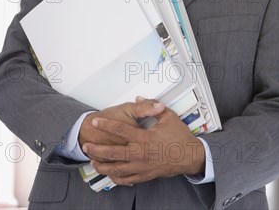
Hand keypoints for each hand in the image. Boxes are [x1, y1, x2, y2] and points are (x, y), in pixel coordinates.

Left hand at [82, 104, 204, 184]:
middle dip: (98, 150)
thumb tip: (139, 99)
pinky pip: (128, 179)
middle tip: (87, 146)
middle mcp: (141, 154)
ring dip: (103, 166)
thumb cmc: (180, 137)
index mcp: (145, 138)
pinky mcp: (146, 175)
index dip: (106, 124)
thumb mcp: (168, 116)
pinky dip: (117, 178)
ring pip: (118, 170)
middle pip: (114, 153)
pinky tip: (110, 174)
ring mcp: (143, 167)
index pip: (120, 130)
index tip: (95, 121)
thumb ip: (152, 106)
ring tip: (93, 162)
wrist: (191, 157)